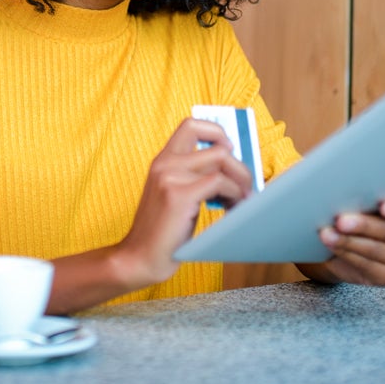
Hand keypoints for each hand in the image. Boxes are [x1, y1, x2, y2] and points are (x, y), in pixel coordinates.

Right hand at [113, 118, 253, 287]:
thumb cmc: (162, 232)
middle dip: (240, 166)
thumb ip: (194, 177)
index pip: (192, 125)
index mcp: (162, 161)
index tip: (229, 151)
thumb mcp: (174, 195)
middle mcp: (165, 163)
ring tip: (240, 201)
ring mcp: (170, 176)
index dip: (216, 132)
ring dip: (241, 181)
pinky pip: (220, 183)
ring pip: (223, 161)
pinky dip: (235, 195)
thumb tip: (230, 168)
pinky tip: (232, 210)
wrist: (139, 257)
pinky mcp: (179, 195)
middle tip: (245, 187)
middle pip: (218, 145)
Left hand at [301, 196, 384, 286]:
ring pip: (376, 250)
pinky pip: (367, 266)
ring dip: (348, 242)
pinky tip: (332, 245)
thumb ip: (363, 192)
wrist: (351, 243)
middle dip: (364, 225)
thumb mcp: (365, 199)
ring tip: (327, 233)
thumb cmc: (361, 210)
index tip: (384, 207)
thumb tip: (339, 183)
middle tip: (342, 220)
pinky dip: (346, 254)